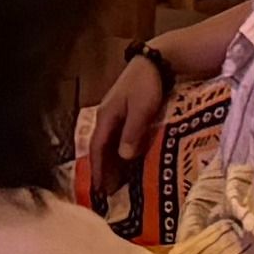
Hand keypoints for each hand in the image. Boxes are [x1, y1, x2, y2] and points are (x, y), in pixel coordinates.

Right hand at [72, 50, 168, 200]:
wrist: (155, 61)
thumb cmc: (147, 84)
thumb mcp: (141, 109)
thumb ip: (132, 132)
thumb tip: (123, 157)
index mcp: (106, 116)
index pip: (97, 148)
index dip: (98, 169)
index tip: (99, 189)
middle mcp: (106, 116)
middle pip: (100, 148)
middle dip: (102, 170)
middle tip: (106, 192)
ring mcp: (115, 113)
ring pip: (108, 143)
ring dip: (110, 162)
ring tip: (115, 182)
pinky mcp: (125, 111)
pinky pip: (117, 137)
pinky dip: (118, 152)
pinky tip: (125, 161)